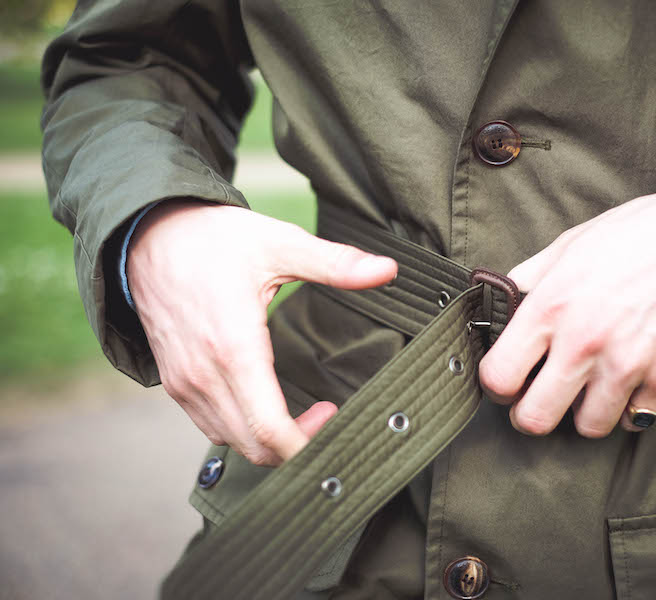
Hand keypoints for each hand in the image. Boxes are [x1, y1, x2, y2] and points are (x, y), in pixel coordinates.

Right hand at [127, 199, 397, 464]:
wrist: (147, 235)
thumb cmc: (214, 238)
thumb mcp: (279, 243)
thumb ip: (335, 263)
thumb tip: (388, 270)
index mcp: (233, 347)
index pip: (269, 428)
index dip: (307, 441)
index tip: (334, 415)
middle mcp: (204, 375)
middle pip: (254, 447)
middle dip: (296, 445)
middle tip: (327, 415)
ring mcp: (185, 384)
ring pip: (232, 441)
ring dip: (270, 440)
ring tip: (303, 413)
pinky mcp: (175, 384)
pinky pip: (212, 426)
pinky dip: (243, 429)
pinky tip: (266, 404)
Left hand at [478, 183, 655, 436]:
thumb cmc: (640, 233)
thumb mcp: (570, 243)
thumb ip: (530, 278)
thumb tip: (502, 302)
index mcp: (550, 307)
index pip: (497, 376)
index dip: (497, 385)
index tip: (508, 380)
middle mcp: (583, 343)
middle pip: (533, 420)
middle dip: (531, 414)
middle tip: (542, 399)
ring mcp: (626, 366)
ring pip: (587, 428)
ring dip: (586, 412)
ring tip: (592, 388)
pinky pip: (635, 419)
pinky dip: (631, 408)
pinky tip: (632, 382)